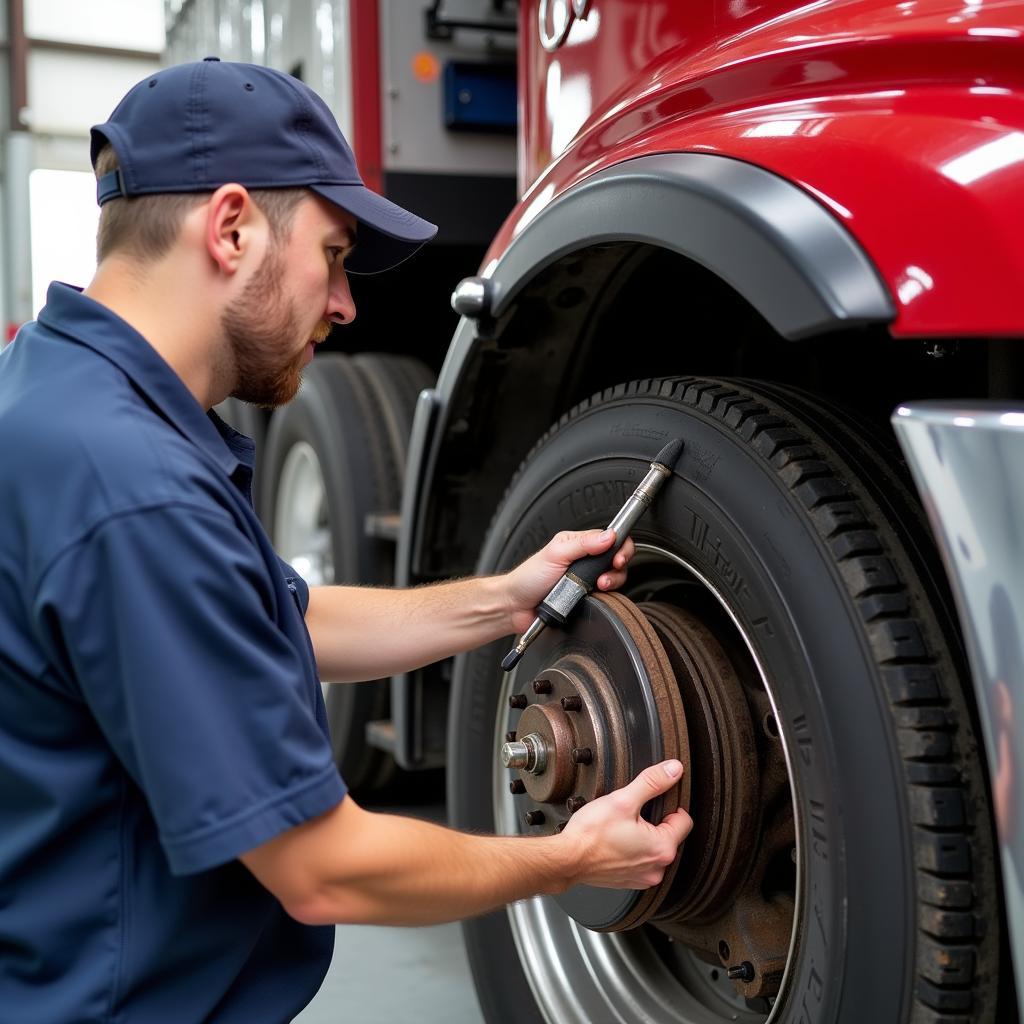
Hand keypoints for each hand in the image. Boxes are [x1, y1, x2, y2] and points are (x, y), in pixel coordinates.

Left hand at [504, 529, 635, 633]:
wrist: (516, 606)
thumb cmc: (528, 578)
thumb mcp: (555, 554)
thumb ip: (583, 543)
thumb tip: (609, 536)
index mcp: (578, 544)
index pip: (610, 539)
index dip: (620, 547)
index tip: (617, 558)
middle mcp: (585, 561)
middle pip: (616, 560)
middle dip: (617, 568)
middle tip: (605, 576)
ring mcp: (587, 580)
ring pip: (614, 579)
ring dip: (610, 583)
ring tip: (598, 587)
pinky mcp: (587, 599)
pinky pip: (605, 598)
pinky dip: (602, 599)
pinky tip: (592, 598)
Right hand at [560, 760, 691, 889]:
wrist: (567, 859)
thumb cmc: (591, 835)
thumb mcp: (623, 800)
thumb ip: (652, 782)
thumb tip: (673, 770)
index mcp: (662, 848)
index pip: (685, 820)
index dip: (669, 805)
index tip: (652, 801)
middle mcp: (658, 868)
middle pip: (670, 835)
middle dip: (655, 821)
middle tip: (632, 814)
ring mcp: (644, 878)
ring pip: (655, 848)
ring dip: (644, 837)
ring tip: (622, 828)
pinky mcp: (630, 881)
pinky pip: (641, 861)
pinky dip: (633, 850)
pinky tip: (616, 842)